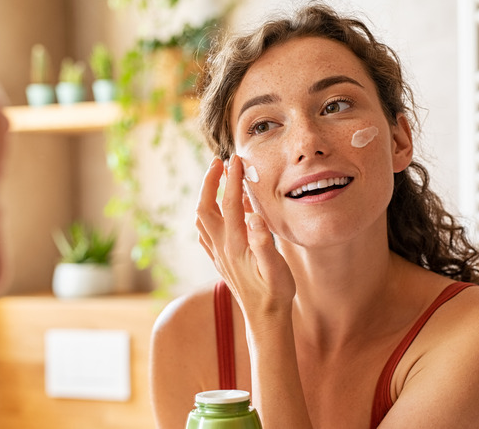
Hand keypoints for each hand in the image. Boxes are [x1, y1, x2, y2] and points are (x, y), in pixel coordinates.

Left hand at [195, 155, 294, 320]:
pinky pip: (205, 233)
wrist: (265, 320)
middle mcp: (222, 247)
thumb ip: (265, 243)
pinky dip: (207, 215)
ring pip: (202, 219)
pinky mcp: (219, 261)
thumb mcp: (277, 270)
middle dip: (209, 181)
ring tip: (217, 180)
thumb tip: (254, 217)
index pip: (230, 203)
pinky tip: (217, 212)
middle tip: (219, 162)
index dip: (232, 179)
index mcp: (236, 245)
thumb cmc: (275, 294)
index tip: (236, 159)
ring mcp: (218, 254)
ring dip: (206, 196)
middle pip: (205, 207)